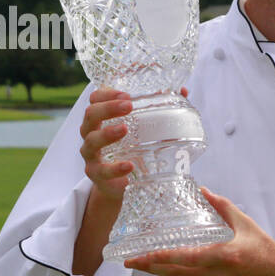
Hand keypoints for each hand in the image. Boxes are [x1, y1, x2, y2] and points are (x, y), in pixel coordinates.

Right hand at [78, 86, 188, 200]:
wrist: (120, 185)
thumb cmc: (132, 150)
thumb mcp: (144, 130)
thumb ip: (160, 109)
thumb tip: (184, 91)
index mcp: (101, 119)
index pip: (95, 99)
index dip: (106, 94)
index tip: (126, 94)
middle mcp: (91, 133)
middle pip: (90, 115)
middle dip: (108, 108)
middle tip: (129, 106)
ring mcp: (92, 155)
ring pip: (92, 140)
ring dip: (107, 133)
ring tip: (125, 129)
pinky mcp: (97, 174)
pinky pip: (102, 170)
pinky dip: (115, 167)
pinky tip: (129, 165)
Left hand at [122, 187, 274, 275]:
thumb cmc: (264, 249)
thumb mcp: (245, 224)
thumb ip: (222, 207)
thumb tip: (202, 190)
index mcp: (224, 256)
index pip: (184, 258)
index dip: (159, 257)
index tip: (140, 255)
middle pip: (174, 274)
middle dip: (150, 267)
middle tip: (131, 262)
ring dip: (165, 274)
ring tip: (149, 265)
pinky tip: (190, 273)